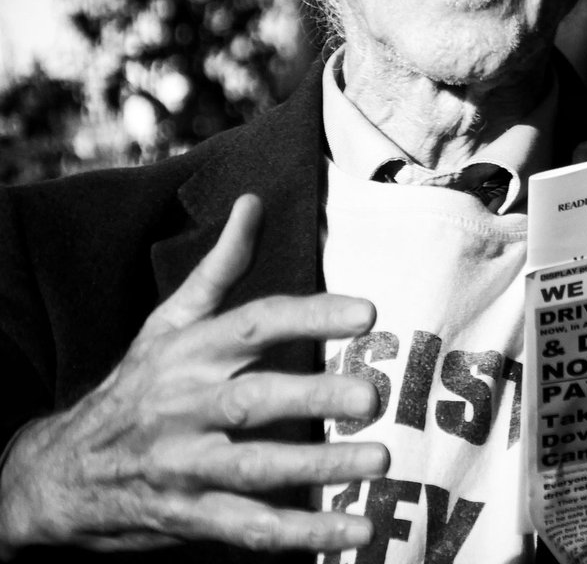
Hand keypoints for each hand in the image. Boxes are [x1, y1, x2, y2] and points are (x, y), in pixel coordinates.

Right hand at [0, 194, 387, 554]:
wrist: (62, 470)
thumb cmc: (135, 384)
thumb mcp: (168, 321)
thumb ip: (220, 266)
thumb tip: (253, 202)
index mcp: (190, 352)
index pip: (254, 324)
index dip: (310, 315)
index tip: (367, 312)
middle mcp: (188, 406)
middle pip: (254, 400)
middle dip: (313, 397)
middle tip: (370, 395)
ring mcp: (187, 465)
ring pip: (256, 469)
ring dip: (319, 468)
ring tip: (379, 461)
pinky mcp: (190, 516)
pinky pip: (251, 529)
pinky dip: (305, 535)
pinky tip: (354, 531)